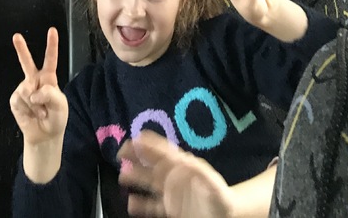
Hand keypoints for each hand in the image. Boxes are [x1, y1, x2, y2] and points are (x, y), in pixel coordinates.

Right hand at [10, 27, 67, 147]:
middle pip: (27, 62)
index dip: (51, 45)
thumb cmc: (56, 117)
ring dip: (36, 105)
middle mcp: (35, 80)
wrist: (45, 135)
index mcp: (49, 78)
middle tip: (16, 36)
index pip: (50, 59)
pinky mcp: (15, 99)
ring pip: (27, 90)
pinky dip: (29, 110)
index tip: (52, 30)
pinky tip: (32, 115)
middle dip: (21, 49)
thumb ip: (50, 94)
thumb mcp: (60, 105)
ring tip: (41, 112)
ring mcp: (24, 89)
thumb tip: (32, 91)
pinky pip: (21, 101)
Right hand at [119, 131, 233, 217]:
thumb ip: (200, 173)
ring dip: (136, 178)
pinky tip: (131, 203)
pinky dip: (141, 204)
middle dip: (136, 156)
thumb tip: (187, 162)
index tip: (136, 137)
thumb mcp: (213, 183)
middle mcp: (173, 177)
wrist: (226, 214)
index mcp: (183, 166)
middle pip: (151, 164)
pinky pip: (153, 205)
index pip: (163, 151)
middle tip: (121, 152)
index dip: (150, 143)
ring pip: (149, 182)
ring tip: (122, 176)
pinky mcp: (170, 208)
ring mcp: (170, 193)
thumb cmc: (221, 197)